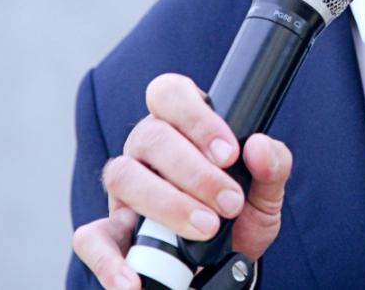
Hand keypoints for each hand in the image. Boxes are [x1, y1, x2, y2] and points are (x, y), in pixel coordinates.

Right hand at [72, 73, 293, 289]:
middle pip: (152, 136)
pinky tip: (134, 280)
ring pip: (123, 176)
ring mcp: (124, 189)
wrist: (229, 264)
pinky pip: (91, 238)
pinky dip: (109, 261)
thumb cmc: (240, 213)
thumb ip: (273, 164)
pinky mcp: (109, 231)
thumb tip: (258, 147)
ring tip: (205, 230)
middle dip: (195, 172)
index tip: (228, 153)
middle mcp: (146, 149)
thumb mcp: (266, 190)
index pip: (171, 94)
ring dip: (167, 204)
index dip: (197, 118)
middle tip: (230, 202)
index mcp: (181, 124)